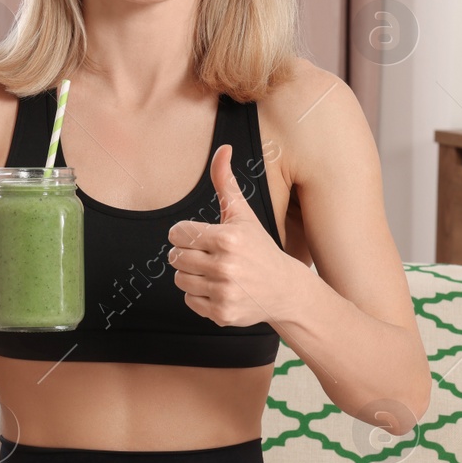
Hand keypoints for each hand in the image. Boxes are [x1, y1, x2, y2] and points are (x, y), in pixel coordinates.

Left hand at [167, 144, 295, 327]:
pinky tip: (220, 289)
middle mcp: (225, 266)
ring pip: (179, 279)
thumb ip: (226, 182)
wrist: (286, 290)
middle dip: (189, 255)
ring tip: (215, 272)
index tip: (202, 237)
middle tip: (209, 256)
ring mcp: (223, 292)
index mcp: (227, 238)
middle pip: (175, 257)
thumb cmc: (260, 248)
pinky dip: (200, 296)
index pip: (177, 234)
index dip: (186, 234)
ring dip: (192, 275)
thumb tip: (223, 149)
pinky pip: (189, 300)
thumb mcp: (244, 214)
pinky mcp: (222, 314)